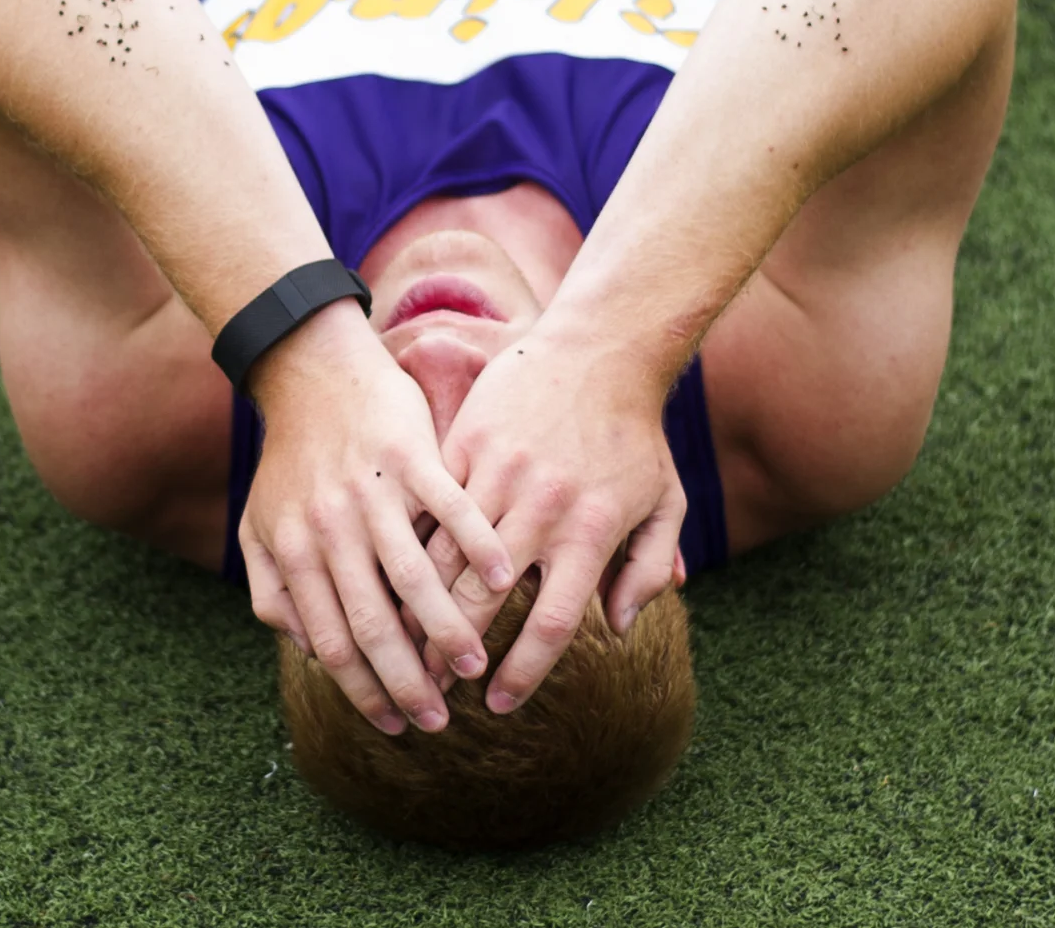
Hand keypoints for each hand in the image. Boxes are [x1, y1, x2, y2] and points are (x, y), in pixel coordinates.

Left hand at [237, 302, 513, 733]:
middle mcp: (330, 527)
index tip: (393, 725)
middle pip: (374, 622)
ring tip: (478, 669)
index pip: (331, 642)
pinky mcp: (410, 454)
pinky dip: (478, 547)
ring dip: (451, 629)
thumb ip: (275, 592)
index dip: (363, 692)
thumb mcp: (260, 527)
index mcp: (294, 550)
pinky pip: (451, 509)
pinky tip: (506, 581)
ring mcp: (372, 490)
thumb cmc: (291, 459)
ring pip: (415, 576)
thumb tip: (309, 652)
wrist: (313, 372)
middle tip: (439, 720)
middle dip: (409, 681)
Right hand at [432, 331, 687, 712]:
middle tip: (432, 693)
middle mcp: (540, 509)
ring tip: (400, 647)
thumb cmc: (636, 436)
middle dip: (451, 653)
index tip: (497, 704)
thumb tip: (619, 628)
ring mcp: (498, 475)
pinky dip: (410, 547)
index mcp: (590, 531)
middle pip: (484, 598)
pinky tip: (390, 579)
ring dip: (419, 608)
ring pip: (445, 555)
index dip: (522, 671)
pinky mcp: (466, 445)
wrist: (600, 351)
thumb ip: (648, 568)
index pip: (549, 621)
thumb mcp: (664, 504)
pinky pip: (431, 507)